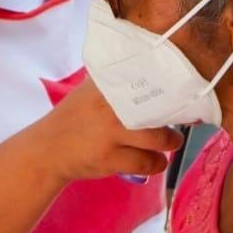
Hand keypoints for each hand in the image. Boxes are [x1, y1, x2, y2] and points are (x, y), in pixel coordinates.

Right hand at [30, 76, 183, 184]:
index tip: (185, 88)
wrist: (48, 149)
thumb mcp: (92, 91)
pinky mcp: (109, 158)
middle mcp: (110, 104)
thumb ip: (119, 80)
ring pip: (158, 138)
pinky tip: (156, 160)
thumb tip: (160, 69)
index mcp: (107, 83)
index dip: (171, 85)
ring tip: (172, 141)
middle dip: (177, 115)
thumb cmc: (77, 117)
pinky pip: (147, 162)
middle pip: (160, 108)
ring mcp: (110, 132)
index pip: (149, 77)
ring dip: (171, 142)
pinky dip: (156, 163)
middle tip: (183, 117)